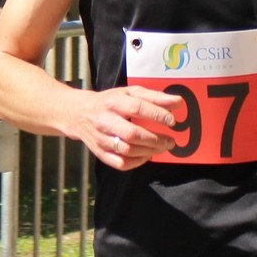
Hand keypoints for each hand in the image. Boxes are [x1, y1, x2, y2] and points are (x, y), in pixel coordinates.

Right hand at [64, 86, 183, 169]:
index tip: (172, 121)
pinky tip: (146, 156)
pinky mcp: (99, 152)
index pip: (137, 108)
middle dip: (155, 139)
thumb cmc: (110, 102)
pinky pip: (120, 163)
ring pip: (127, 150)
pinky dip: (137, 162)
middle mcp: (105, 120)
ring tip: (162, 148)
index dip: (157, 115)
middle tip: (170, 141)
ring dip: (149, 151)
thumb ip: (154, 97)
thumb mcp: (129, 93)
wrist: (78, 114)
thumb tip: (178, 102)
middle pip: (132, 133)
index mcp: (114, 102)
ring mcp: (101, 138)